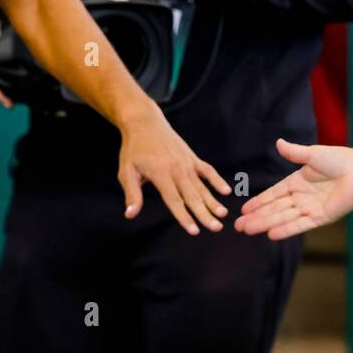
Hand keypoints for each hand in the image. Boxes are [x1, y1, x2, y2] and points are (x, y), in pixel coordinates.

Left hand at [117, 104, 230, 234]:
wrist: (144, 122)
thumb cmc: (133, 149)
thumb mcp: (126, 171)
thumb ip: (132, 194)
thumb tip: (130, 214)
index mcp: (160, 174)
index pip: (174, 200)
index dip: (184, 217)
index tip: (194, 231)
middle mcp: (176, 169)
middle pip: (192, 196)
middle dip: (205, 214)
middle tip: (216, 228)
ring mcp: (186, 163)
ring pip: (201, 186)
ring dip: (213, 201)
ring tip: (223, 214)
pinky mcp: (191, 157)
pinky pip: (207, 170)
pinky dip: (216, 180)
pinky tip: (226, 190)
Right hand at [235, 139, 352, 238]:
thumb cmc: (339, 159)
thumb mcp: (312, 154)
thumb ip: (294, 153)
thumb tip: (278, 143)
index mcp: (297, 182)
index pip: (273, 195)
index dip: (258, 203)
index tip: (243, 210)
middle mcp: (301, 197)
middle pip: (274, 209)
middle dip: (256, 218)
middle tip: (238, 226)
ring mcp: (310, 208)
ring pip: (283, 218)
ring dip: (265, 224)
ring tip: (248, 230)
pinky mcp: (321, 217)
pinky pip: (300, 225)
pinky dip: (286, 229)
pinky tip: (271, 234)